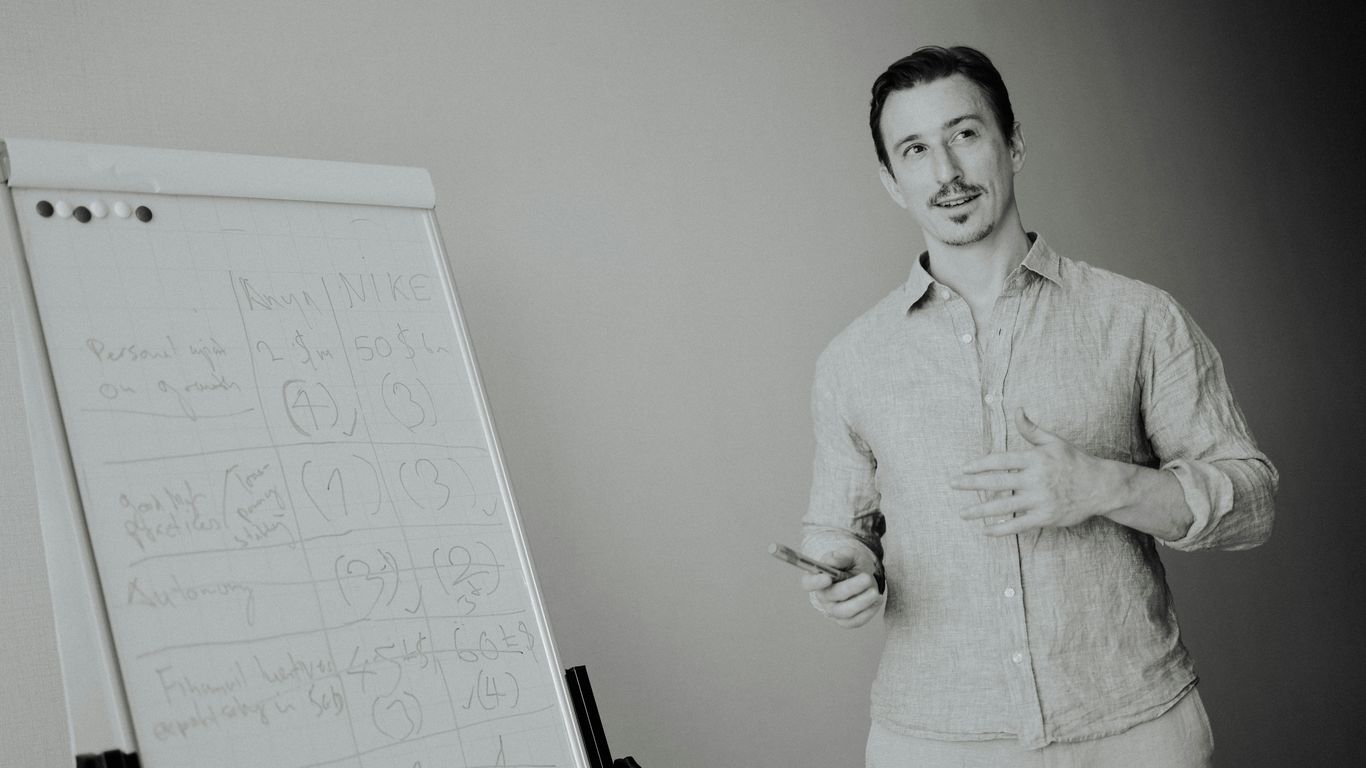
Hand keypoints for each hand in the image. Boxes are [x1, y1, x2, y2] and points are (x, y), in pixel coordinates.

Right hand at [801, 549, 883, 627]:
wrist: (864, 576)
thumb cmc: (852, 565)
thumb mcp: (849, 555)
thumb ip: (841, 557)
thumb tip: (832, 561)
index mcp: (817, 578)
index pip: (808, 583)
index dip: (815, 582)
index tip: (827, 578)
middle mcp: (823, 596)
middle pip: (831, 596)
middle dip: (851, 588)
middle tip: (867, 578)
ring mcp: (833, 610)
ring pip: (843, 612)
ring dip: (861, 602)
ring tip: (874, 591)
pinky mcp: (846, 621)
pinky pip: (855, 621)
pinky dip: (868, 612)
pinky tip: (876, 600)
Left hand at [952, 409, 1121, 536]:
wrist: (1101, 487)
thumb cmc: (1075, 461)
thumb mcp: (1054, 441)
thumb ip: (1031, 429)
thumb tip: (1017, 410)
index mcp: (1035, 459)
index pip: (1000, 460)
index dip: (979, 464)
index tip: (963, 468)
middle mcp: (1036, 479)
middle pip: (996, 481)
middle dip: (971, 484)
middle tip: (952, 484)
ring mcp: (1040, 500)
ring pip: (1004, 506)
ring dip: (980, 510)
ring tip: (962, 513)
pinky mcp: (1045, 517)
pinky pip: (1018, 525)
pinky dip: (1000, 529)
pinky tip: (984, 530)